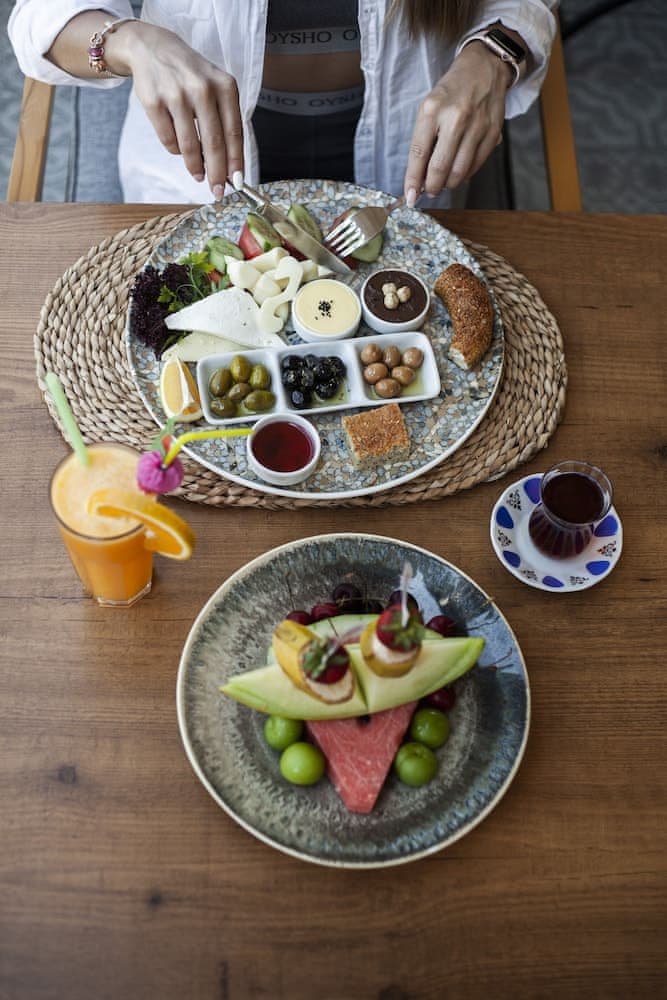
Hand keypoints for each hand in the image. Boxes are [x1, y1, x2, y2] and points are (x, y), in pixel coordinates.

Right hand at [113, 22, 243, 194]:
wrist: (152, 48)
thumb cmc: (191, 75)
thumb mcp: (215, 88)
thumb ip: (224, 122)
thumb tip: (229, 167)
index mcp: (224, 85)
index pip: (234, 132)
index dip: (236, 161)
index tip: (237, 183)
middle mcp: (202, 88)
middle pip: (213, 143)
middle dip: (217, 173)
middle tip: (218, 191)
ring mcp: (176, 94)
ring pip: (189, 145)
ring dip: (195, 166)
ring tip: (198, 174)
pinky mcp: (153, 101)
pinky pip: (168, 140)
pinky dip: (175, 150)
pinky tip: (178, 146)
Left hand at [404, 43, 510, 203]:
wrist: (485, 67)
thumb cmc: (452, 90)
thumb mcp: (430, 107)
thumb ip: (424, 140)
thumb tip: (419, 176)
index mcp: (433, 110)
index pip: (419, 154)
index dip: (413, 180)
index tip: (410, 197)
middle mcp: (455, 118)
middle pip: (440, 167)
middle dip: (432, 186)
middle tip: (429, 191)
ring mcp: (476, 126)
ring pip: (459, 171)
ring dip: (449, 183)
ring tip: (444, 182)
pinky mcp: (493, 132)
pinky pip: (476, 165)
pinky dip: (465, 174)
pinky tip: (460, 171)